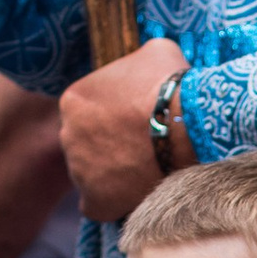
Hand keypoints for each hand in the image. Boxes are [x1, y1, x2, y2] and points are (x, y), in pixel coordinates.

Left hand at [57, 39, 187, 222]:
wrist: (188, 127)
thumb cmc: (172, 86)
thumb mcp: (154, 52)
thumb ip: (137, 62)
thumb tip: (144, 64)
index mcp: (73, 99)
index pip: (86, 110)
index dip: (113, 115)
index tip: (136, 119)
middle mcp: (68, 135)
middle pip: (86, 142)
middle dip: (109, 143)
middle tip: (143, 144)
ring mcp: (79, 171)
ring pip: (91, 173)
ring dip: (113, 172)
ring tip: (146, 168)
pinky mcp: (95, 201)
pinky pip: (96, 205)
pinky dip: (112, 202)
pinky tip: (133, 194)